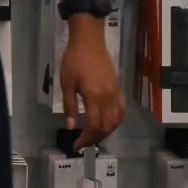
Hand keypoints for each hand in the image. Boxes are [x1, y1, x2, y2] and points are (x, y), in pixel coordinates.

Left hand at [61, 20, 125, 149]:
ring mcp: (116, 94)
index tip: (76, 145)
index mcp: (95, 97)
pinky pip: (121, 111)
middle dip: (95, 138)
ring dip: (106, 132)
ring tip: (93, 136)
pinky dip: (115, 122)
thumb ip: (69, 106)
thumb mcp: (66, 82)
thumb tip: (71, 126)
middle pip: (106, 126)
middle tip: (82, 143)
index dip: (86, 138)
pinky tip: (107, 123)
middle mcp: (109, 98)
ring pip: (116, 121)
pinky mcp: (119, 89)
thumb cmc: (74, 60)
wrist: (89, 41)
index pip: (94, 125)